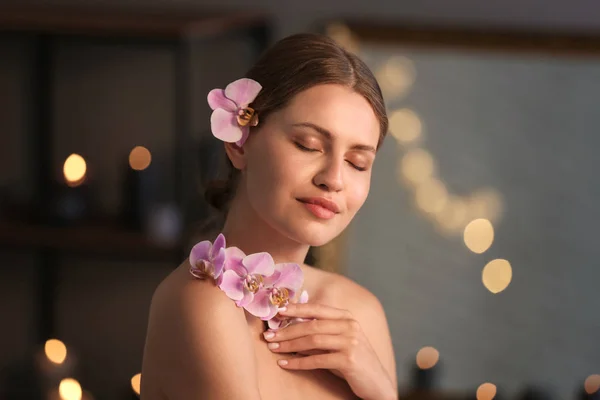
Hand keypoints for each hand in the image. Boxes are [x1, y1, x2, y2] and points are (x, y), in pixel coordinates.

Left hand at [262, 303, 396, 399]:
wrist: (377, 383)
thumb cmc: (353, 361)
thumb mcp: (338, 342)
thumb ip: (320, 333)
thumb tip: (289, 328)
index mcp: (347, 317)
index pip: (317, 308)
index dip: (296, 309)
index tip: (277, 312)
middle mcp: (350, 326)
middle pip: (312, 325)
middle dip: (287, 330)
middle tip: (269, 335)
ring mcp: (351, 342)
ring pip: (312, 340)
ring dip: (289, 345)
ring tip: (273, 348)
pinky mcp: (349, 360)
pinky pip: (317, 360)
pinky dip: (298, 362)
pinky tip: (285, 363)